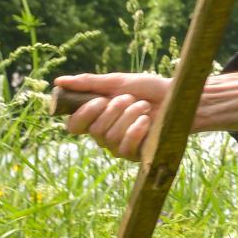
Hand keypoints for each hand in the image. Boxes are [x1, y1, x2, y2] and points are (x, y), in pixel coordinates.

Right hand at [55, 72, 173, 161]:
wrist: (179, 98)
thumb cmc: (150, 89)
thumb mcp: (119, 82)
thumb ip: (89, 83)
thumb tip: (58, 82)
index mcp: (97, 117)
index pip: (73, 126)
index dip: (83, 115)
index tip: (100, 100)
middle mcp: (104, 134)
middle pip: (93, 130)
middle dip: (114, 109)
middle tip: (130, 98)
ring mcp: (120, 146)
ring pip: (110, 137)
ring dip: (129, 116)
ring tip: (144, 106)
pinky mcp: (136, 155)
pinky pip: (126, 146)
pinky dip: (137, 129)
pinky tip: (148, 121)